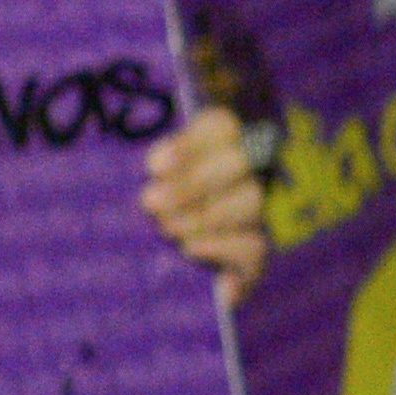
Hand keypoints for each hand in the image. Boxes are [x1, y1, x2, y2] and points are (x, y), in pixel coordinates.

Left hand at [140, 111, 264, 307]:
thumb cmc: (141, 208)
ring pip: (252, 201)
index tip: (154, 168)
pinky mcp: (254, 255)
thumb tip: (158, 166)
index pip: (223, 124)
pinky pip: (256, 247)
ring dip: (204, 215)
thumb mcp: (138, 180)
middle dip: (193, 183)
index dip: (192, 143)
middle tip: (150, 202)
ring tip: (167, 228)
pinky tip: (192, 249)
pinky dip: (223, 247)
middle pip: (242, 160)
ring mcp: (257, 213)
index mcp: (218, 142)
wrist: (159, 270)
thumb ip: (151, 166)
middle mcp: (247, 173)